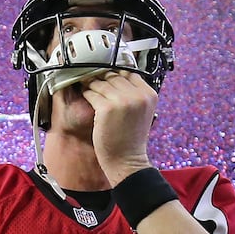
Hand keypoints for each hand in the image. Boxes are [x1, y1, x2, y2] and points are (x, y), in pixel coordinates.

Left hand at [82, 70, 156, 184]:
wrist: (127, 160)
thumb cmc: (131, 137)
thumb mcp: (142, 111)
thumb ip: (135, 94)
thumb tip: (118, 75)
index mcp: (149, 94)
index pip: (130, 73)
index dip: (116, 73)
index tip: (107, 75)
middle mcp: (138, 95)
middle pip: (115, 76)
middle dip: (102, 77)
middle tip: (92, 78)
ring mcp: (122, 101)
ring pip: (101, 83)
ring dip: (92, 84)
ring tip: (87, 86)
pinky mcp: (106, 108)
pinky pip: (92, 93)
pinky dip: (87, 93)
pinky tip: (85, 95)